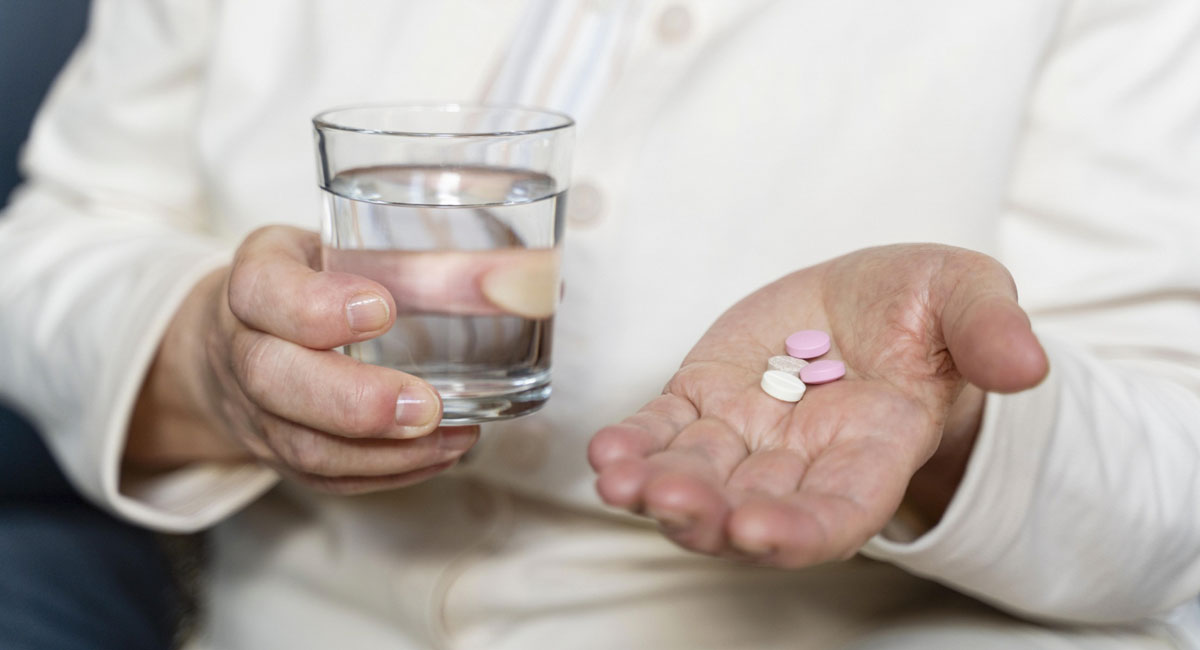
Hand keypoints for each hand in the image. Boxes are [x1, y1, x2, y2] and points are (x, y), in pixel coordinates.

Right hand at [126, 226, 477, 493]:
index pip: (262, 290)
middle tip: (426, 404)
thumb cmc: (313, 280)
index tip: (383, 309)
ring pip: (302, 445)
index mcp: (255, 280)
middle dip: (353, 399)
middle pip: (271, 380)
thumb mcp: (347, 245)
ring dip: (383, 451)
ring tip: (454, 436)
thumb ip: (418, 258)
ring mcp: (254, 411)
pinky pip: (326, 478)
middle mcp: (240, 348)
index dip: (315, 307)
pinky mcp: (281, 454)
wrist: (239, 336)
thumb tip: (534, 277)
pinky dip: (390, 472)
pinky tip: (443, 453)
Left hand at [589, 244, 1047, 565]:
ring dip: (658, 486)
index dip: (803, 527)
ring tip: (621, 481)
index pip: (842, 506)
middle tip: (675, 503)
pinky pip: (664, 430)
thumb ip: (991, 331)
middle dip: (712, 514)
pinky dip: (635, 444)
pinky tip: (606, 453)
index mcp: (876, 445)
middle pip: (756, 506)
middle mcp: (806, 457)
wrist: (868, 300)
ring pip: (700, 476)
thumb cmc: (924, 309)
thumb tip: (1027, 366)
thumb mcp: (968, 298)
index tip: (761, 531)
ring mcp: (748, 433)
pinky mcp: (703, 400)